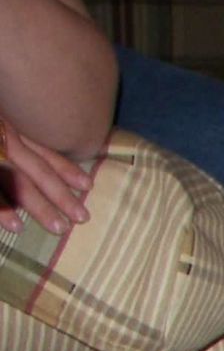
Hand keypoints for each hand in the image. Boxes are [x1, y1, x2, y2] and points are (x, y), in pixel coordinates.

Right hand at [0, 119, 92, 236]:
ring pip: (10, 178)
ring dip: (34, 205)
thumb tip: (22, 151)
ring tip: (58, 229)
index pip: (36, 149)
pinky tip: (16, 226)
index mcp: (1, 127)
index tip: (88, 186)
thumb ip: (9, 133)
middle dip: (58, 194)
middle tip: (82, 219)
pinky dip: (1, 208)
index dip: (63, 168)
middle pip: (30, 168)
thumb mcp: (1, 122)